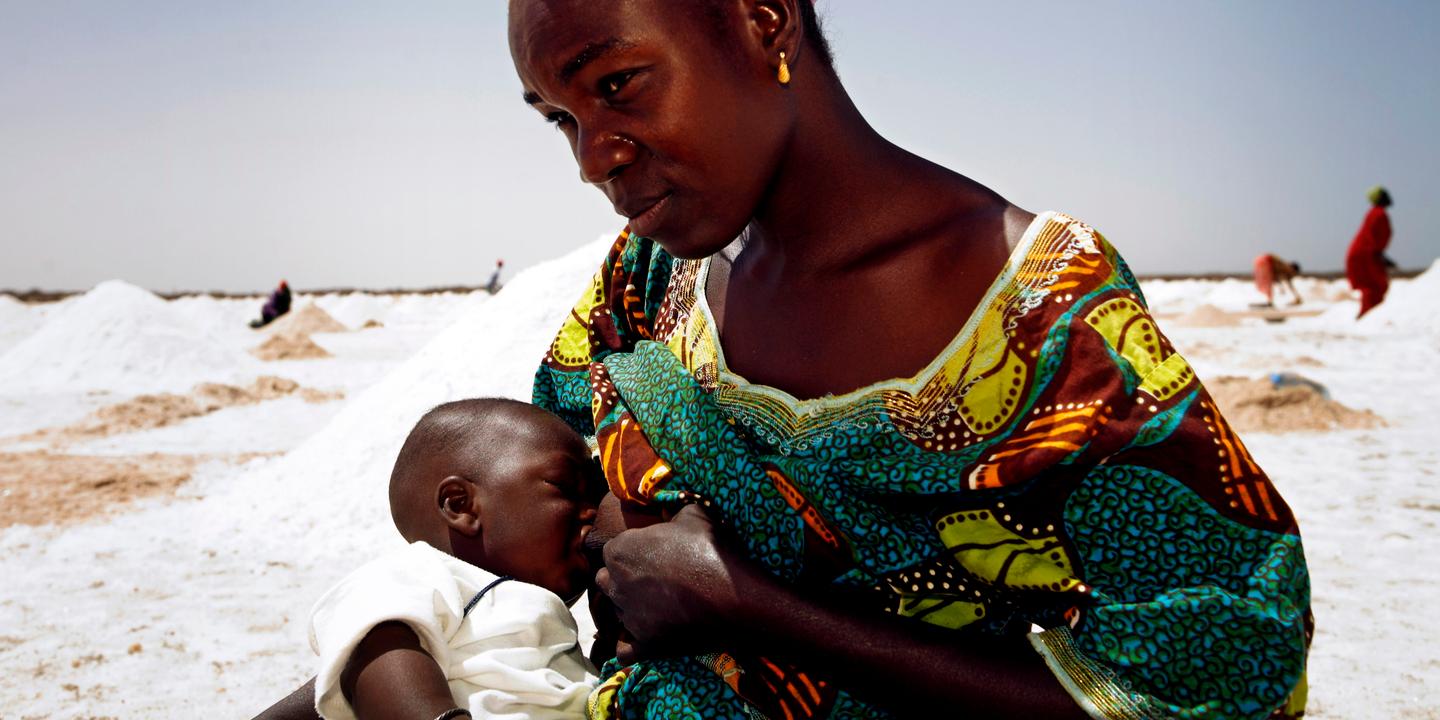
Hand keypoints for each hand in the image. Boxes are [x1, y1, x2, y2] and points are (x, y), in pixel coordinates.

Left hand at [594, 504, 750, 661]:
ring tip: (658, 605)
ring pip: (617, 612)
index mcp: (621, 550)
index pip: (613, 550)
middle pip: (608, 580)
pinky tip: (644, 636)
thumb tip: (669, 507)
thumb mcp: (694, 514)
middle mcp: (617, 584)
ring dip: (631, 607)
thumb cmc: (711, 549)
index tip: (652, 553)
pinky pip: (624, 649)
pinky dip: (631, 644)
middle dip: (624, 578)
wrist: (734, 595)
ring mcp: (629, 616)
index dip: (632, 551)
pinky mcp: (645, 644)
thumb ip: (673, 510)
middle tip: (653, 577)